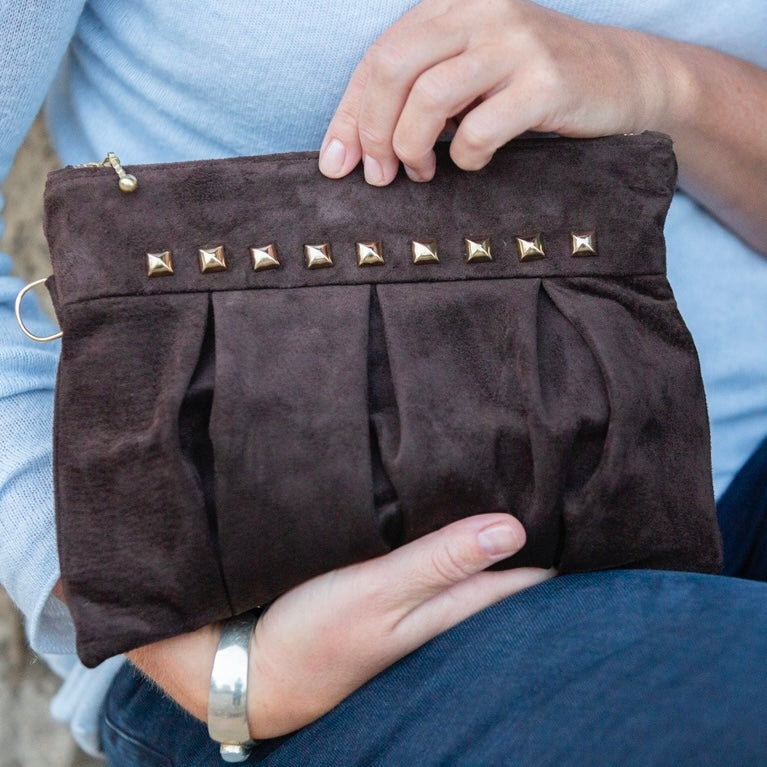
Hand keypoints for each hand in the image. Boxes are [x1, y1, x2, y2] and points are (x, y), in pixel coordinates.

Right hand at [128, 513, 553, 737]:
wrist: (256, 672)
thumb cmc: (312, 632)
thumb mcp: (376, 592)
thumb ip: (440, 560)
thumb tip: (513, 528)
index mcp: (447, 610)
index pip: (526, 581)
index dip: (558, 545)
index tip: (587, 511)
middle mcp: (440, 613)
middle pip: (507, 577)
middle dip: (539, 541)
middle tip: (571, 496)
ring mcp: (416, 612)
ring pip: (476, 572)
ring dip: (501, 543)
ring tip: (532, 503)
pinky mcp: (389, 603)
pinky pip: (442, 572)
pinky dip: (461, 548)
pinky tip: (465, 531)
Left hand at [318, 0, 666, 184]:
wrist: (620, 79)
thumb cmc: (530, 85)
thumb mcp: (468, 76)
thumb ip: (415, 96)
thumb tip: (352, 151)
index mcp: (451, 5)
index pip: (378, 57)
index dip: (350, 115)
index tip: (336, 163)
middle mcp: (480, 10)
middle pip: (393, 70)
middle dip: (374, 132)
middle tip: (381, 174)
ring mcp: (515, 42)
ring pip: (429, 98)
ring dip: (413, 148)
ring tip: (423, 172)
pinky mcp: (547, 81)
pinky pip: (480, 129)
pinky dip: (465, 157)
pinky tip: (474, 162)